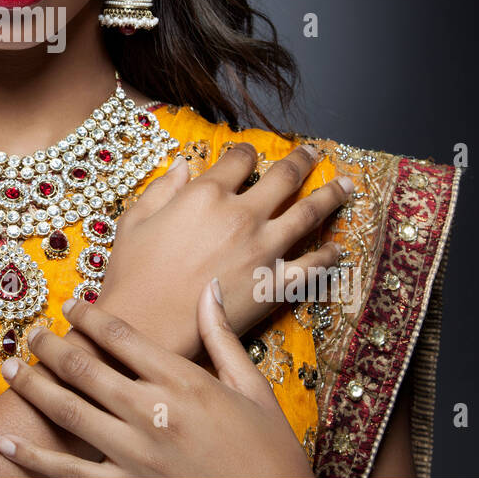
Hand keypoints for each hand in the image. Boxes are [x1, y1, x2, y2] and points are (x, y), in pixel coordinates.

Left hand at [0, 280, 314, 477]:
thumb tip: (210, 290)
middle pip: (86, 368)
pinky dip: (34, 460)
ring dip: (34, 387)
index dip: (90, 316)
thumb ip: (222, 338)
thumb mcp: (253, 389)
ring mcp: (134, 454)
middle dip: (52, 346)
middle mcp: (152, 412)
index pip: (122, 337)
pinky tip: (7, 445)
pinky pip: (69, 473)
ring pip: (69, 412)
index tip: (72, 303)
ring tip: (10, 368)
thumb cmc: (269, 452)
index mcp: (184, 382)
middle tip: (31, 332)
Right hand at [95, 141, 351, 360]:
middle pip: (283, 177)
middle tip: (313, 154)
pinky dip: (329, 255)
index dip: (248, 152)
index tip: (253, 153)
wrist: (148, 325)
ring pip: (309, 212)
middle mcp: (242, 214)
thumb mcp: (135, 220)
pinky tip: (338, 249)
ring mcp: (264, 248)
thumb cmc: (132, 274)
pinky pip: (313, 265)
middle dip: (301, 161)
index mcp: (206, 194)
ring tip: (346, 185)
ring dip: (331, 195)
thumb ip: (162, 188)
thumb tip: (183, 165)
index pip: (239, 160)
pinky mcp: (275, 284)